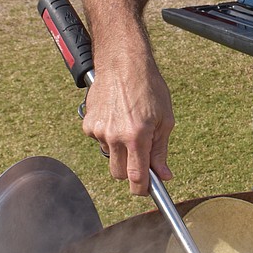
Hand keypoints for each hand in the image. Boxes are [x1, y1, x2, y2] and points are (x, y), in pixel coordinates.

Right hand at [81, 44, 173, 195]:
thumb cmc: (149, 87)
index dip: (141, 189)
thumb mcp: (165, 119)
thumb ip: (161, 150)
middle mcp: (115, 135)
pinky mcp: (88, 123)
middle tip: (141, 157)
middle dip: (130, 172)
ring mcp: (99, 130)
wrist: (123, 62)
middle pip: (119, 173)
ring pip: (109, 156)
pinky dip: (108, 136)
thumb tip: (163, 175)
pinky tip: (116, 118)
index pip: (135, 176)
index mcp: (137, 135)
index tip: (145, 190)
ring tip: (130, 126)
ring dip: (120, 151)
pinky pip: (99, 140)